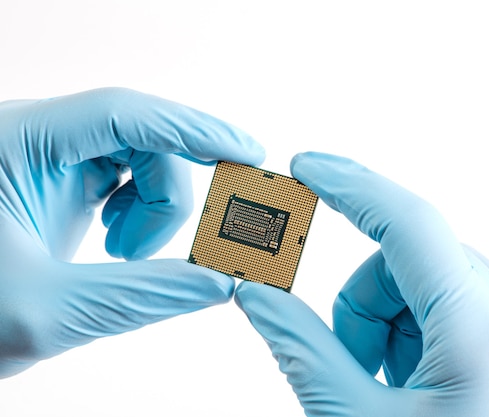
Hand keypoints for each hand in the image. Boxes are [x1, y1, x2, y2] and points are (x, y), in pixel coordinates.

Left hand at [0, 88, 264, 377]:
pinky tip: (121, 243)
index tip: (245, 154)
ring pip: (141, 157)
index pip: (121, 114)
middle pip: (139, 138)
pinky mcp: (64, 178)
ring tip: (128, 255)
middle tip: (184, 247)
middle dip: (170, 194)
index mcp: (15, 143)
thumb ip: (140, 297)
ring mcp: (52, 156)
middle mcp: (37, 137)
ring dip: (156, 207)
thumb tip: (221, 282)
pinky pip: (128, 176)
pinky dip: (143, 211)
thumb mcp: (46, 312)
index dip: (192, 129)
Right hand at [235, 152, 488, 416]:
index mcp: (483, 332)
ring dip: (400, 322)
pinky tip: (434, 387)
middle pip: (415, 260)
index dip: (349, 184)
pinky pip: (474, 304)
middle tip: (354, 367)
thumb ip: (301, 347)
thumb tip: (255, 292)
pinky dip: (436, 330)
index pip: (406, 221)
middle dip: (366, 300)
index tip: (307, 166)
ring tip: (398, 392)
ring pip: (442, 281)